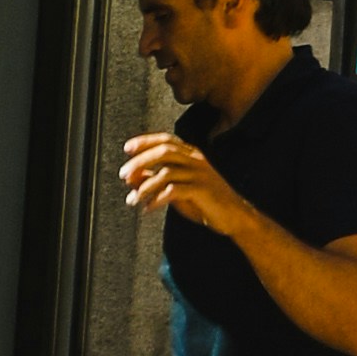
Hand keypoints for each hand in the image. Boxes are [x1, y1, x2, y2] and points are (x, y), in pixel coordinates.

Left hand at [121, 130, 237, 232]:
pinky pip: (174, 191)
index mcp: (191, 155)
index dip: (146, 141)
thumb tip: (132, 177)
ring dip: (145, 186)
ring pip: (167, 172)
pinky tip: (148, 209)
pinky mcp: (201, 190)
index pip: (166, 140)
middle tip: (123, 174)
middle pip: (164, 152)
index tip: (127, 148)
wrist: (233, 215)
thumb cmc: (204, 200)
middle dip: (140, 161)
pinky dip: (157, 199)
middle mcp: (196, 160)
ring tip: (132, 200)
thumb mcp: (177, 188)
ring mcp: (199, 174)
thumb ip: (156, 180)